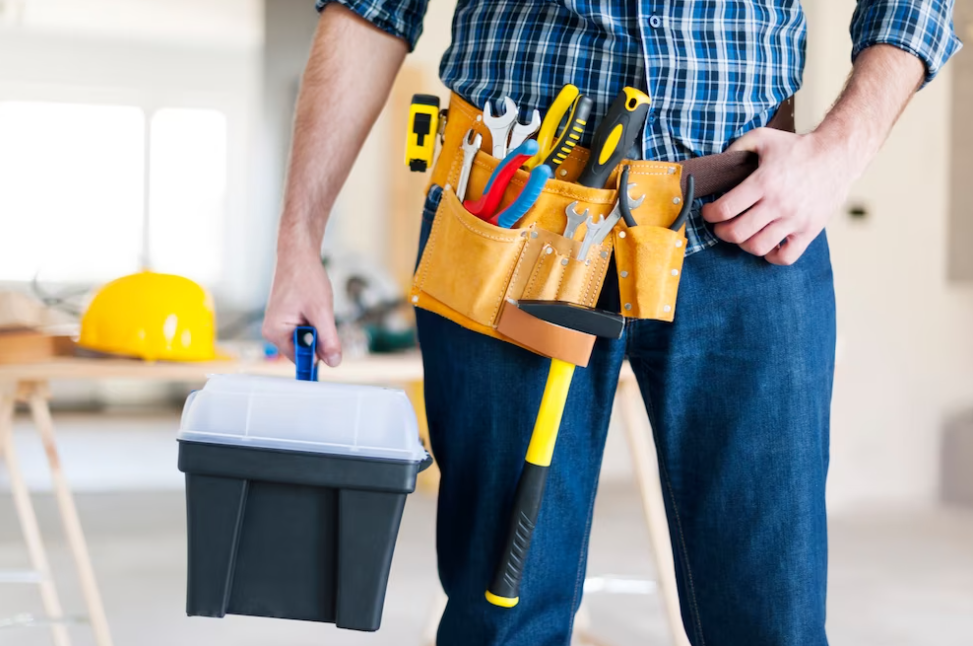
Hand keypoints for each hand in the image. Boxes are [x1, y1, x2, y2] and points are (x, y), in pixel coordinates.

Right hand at [262, 246, 341, 366]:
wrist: (299, 254)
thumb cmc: (305, 278)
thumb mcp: (322, 313)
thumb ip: (328, 340)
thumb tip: (334, 362)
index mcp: (276, 333)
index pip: (300, 359)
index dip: (319, 356)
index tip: (333, 353)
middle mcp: (273, 331)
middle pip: (304, 350)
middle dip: (319, 339)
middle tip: (323, 318)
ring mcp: (280, 325)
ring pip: (307, 339)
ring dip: (319, 329)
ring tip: (317, 308)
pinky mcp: (287, 318)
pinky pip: (305, 330)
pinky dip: (316, 322)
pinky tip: (315, 306)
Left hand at [701, 128, 855, 264]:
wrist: (837, 154)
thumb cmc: (797, 147)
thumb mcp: (763, 137)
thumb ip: (736, 147)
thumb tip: (718, 163)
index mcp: (764, 182)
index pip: (725, 209)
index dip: (710, 215)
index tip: (708, 212)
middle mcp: (779, 203)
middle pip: (737, 233)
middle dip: (721, 232)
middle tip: (720, 226)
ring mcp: (796, 220)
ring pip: (757, 247)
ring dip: (743, 244)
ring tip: (743, 233)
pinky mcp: (810, 230)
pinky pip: (786, 257)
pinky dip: (771, 256)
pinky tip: (766, 244)